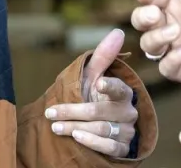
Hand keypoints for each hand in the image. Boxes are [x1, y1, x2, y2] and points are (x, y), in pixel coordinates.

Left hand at [44, 28, 137, 157]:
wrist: (94, 126)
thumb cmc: (93, 96)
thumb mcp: (93, 76)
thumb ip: (103, 56)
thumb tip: (118, 31)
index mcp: (123, 92)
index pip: (118, 88)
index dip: (109, 85)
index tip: (98, 82)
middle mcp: (128, 111)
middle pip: (102, 111)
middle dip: (74, 112)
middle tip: (51, 113)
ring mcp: (127, 131)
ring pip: (103, 130)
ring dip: (77, 127)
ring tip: (56, 127)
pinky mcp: (123, 149)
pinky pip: (111, 148)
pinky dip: (93, 143)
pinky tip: (76, 138)